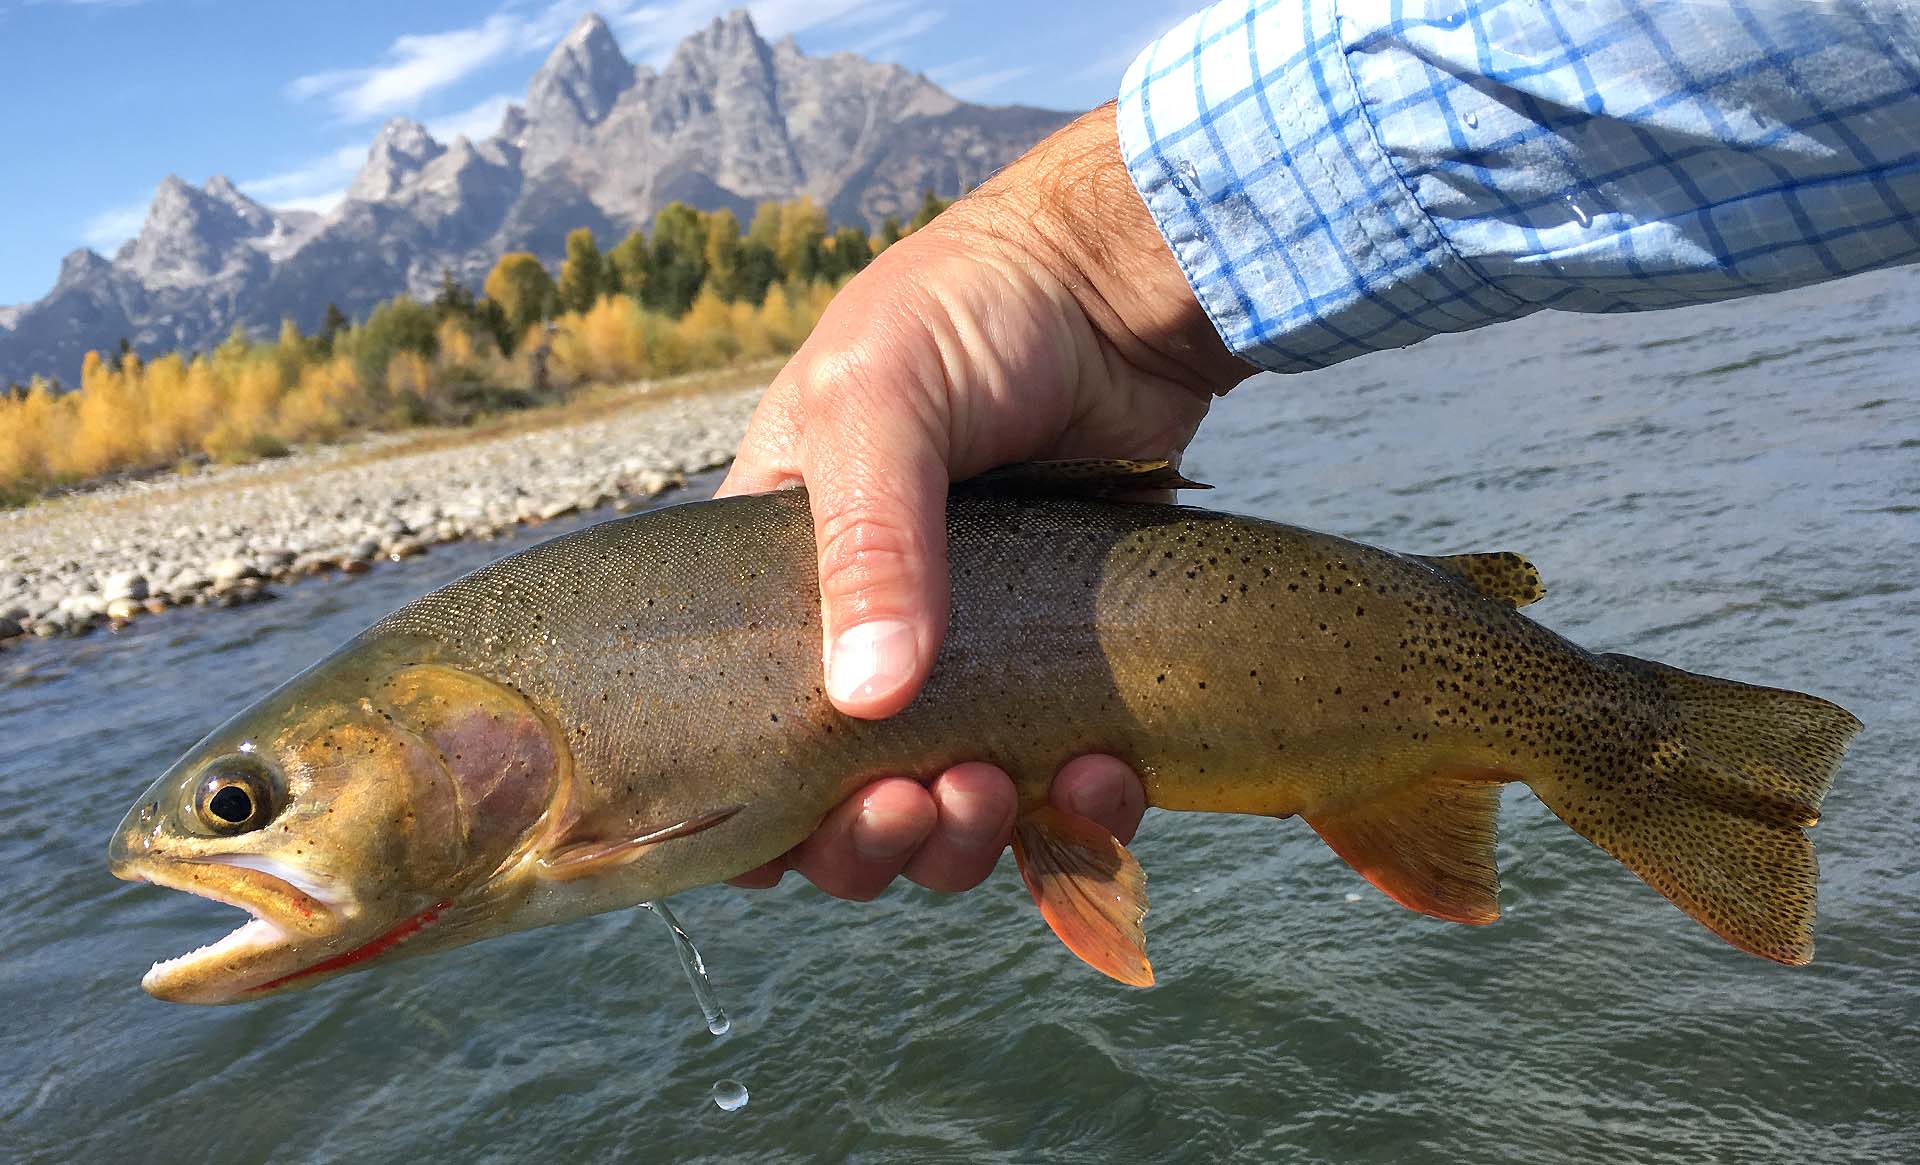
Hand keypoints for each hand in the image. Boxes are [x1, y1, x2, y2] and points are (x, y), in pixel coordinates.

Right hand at [719, 103, 1250, 897]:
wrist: (1120, 289)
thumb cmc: (969, 316)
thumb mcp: (881, 403)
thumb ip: (867, 544)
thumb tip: (865, 703)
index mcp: (774, 579)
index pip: (731, 737)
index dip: (753, 815)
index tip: (799, 842)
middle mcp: (863, 633)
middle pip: (839, 801)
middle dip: (872, 837)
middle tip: (921, 808)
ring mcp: (968, 658)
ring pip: (949, 812)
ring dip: (968, 838)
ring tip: (1004, 792)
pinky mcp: (1061, 669)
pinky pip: (1060, 784)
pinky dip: (1080, 811)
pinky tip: (1107, 777)